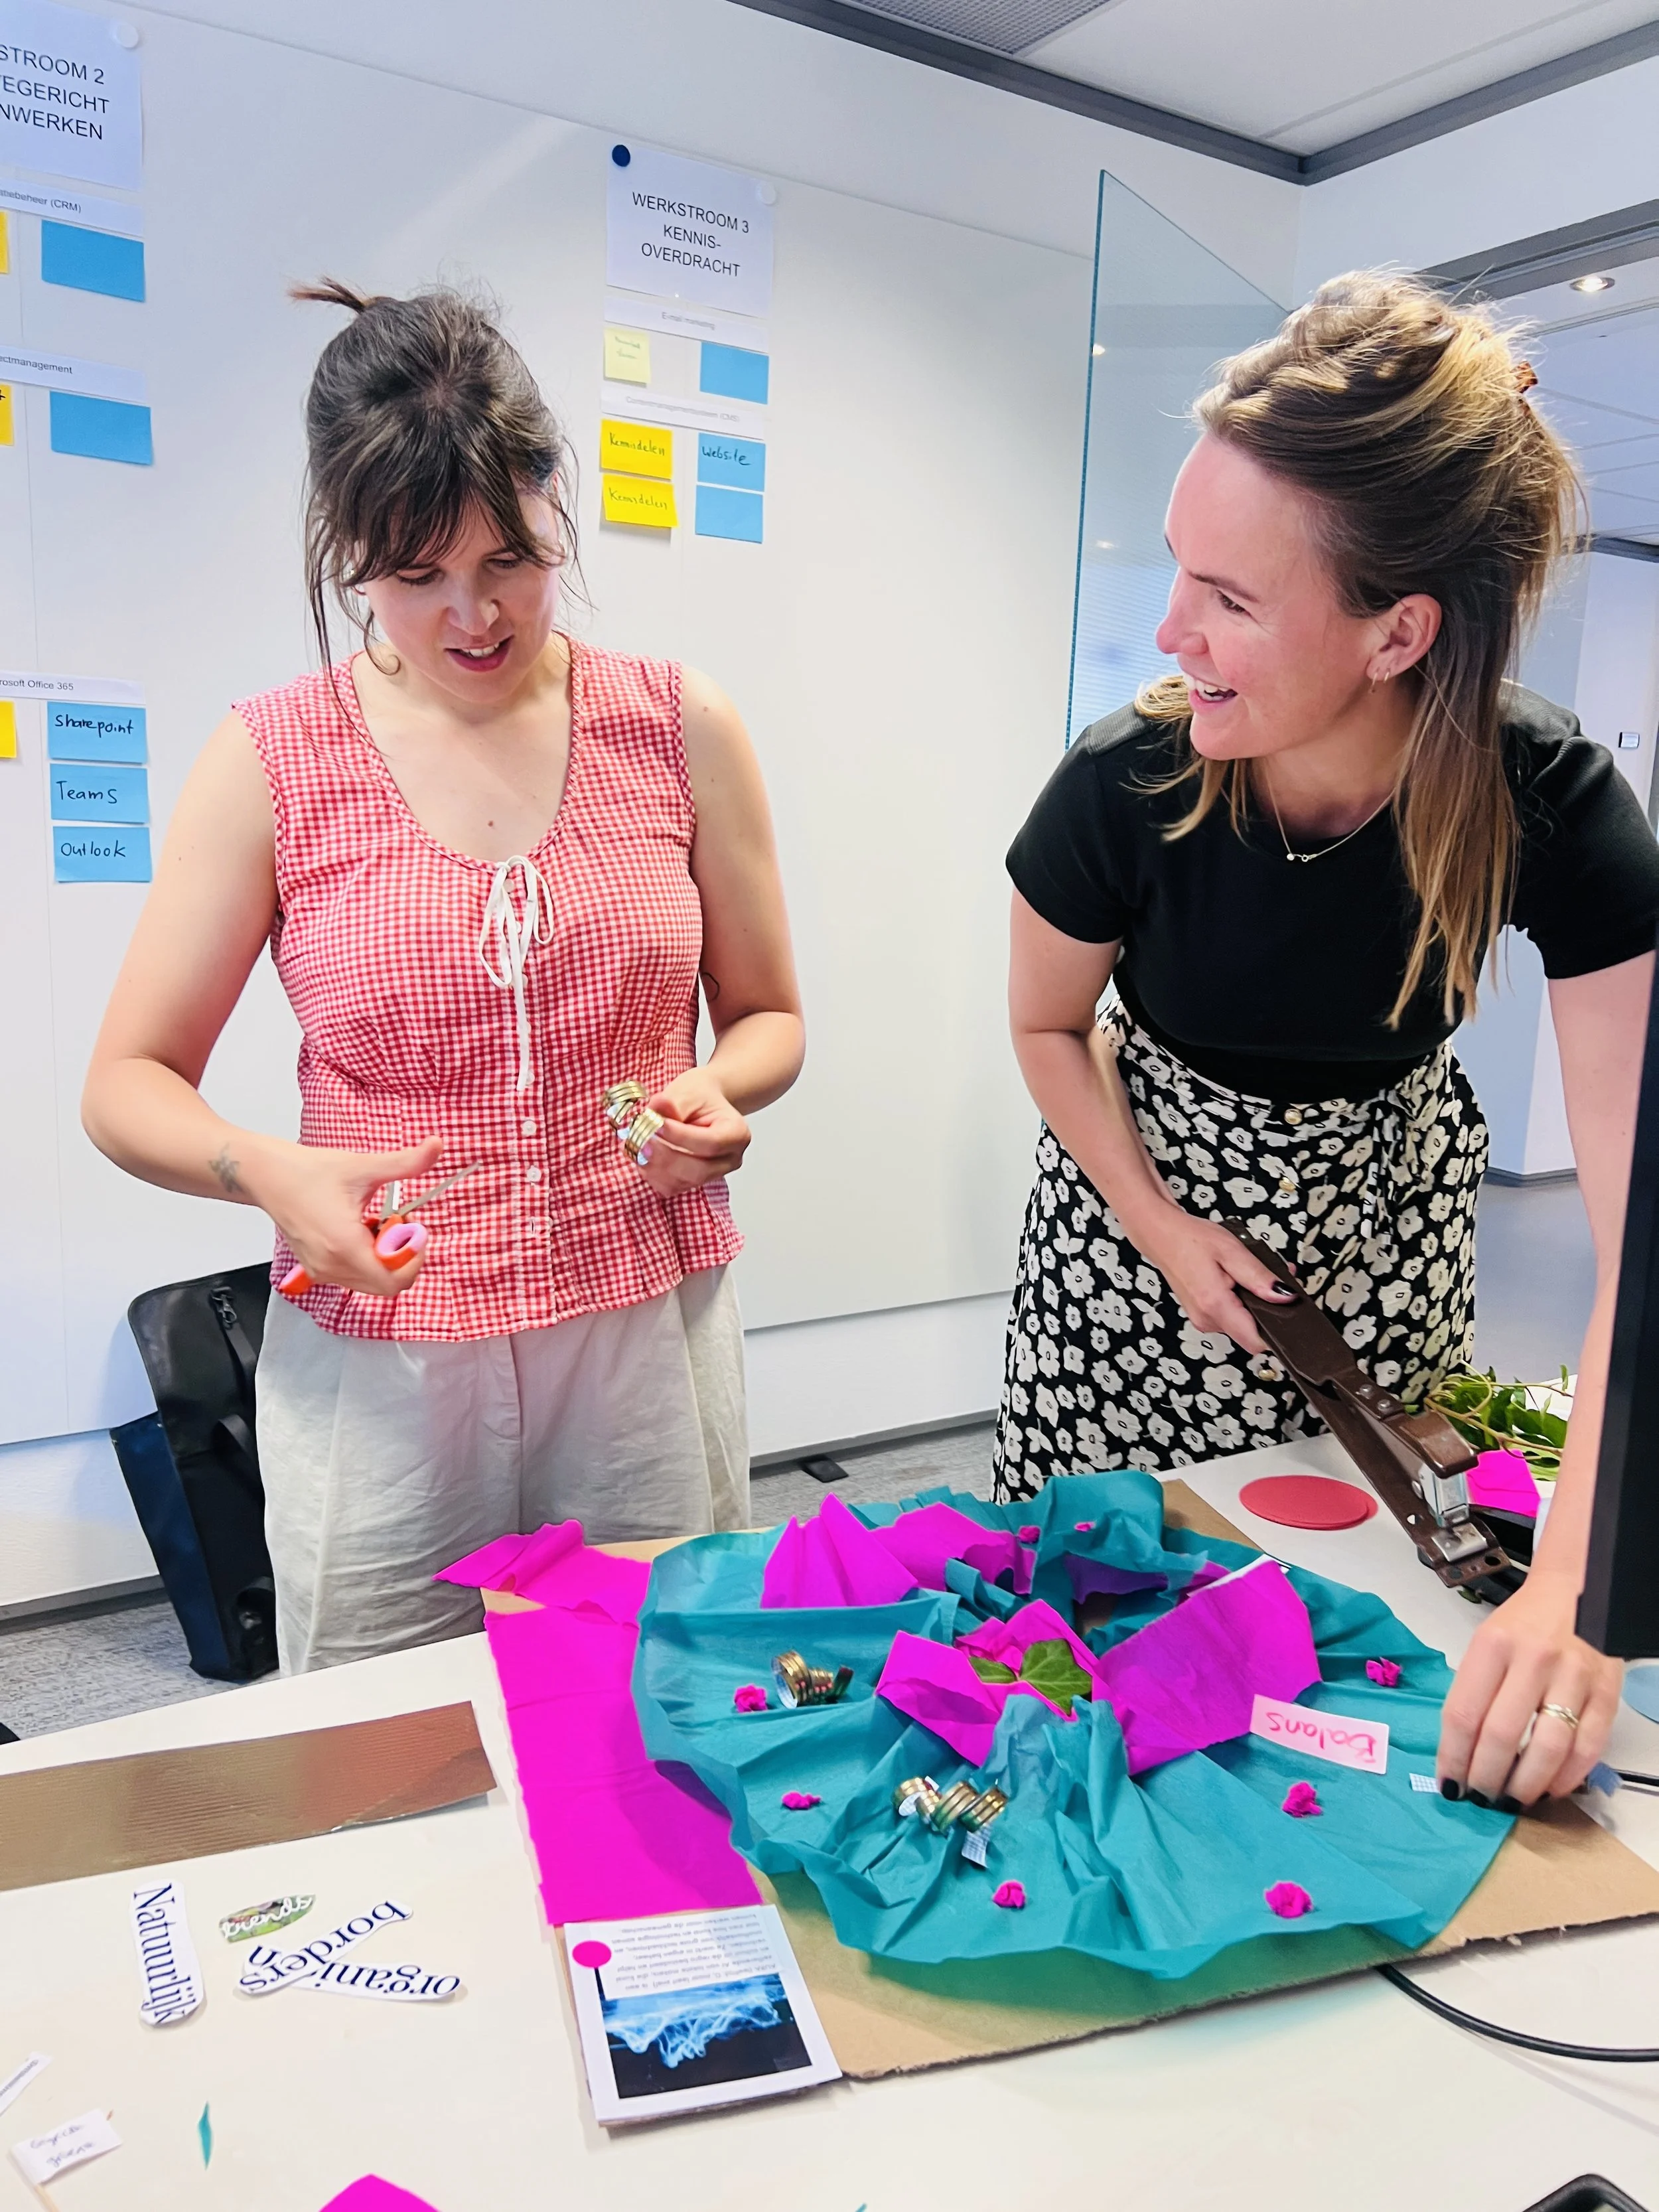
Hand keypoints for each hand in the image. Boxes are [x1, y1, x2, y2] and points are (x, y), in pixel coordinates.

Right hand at [250, 1133, 443, 1296]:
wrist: (267, 1176)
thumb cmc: (308, 1172)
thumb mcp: (363, 1166)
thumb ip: (405, 1163)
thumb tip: (437, 1146)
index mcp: (344, 1246)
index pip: (394, 1281)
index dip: (414, 1259)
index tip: (413, 1228)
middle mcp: (331, 1266)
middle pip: (386, 1285)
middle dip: (402, 1257)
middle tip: (398, 1223)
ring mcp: (321, 1271)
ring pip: (370, 1282)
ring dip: (384, 1257)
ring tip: (378, 1222)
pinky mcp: (315, 1268)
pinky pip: (353, 1276)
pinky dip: (366, 1258)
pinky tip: (361, 1228)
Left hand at [633, 1069, 749, 1198]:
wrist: (700, 1105)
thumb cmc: (698, 1098)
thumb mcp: (688, 1091)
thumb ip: (673, 1102)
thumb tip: (658, 1106)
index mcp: (737, 1133)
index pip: (711, 1144)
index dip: (681, 1137)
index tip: (657, 1124)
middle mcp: (730, 1159)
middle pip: (698, 1170)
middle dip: (665, 1157)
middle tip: (641, 1139)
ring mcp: (712, 1175)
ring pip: (682, 1182)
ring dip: (655, 1167)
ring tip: (638, 1145)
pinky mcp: (693, 1183)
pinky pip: (671, 1187)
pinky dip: (653, 1174)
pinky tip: (642, 1156)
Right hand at [1128, 1203, 1295, 1354]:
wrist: (1161, 1235)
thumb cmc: (1190, 1239)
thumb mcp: (1232, 1251)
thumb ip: (1260, 1277)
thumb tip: (1285, 1297)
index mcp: (1215, 1306)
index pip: (1256, 1342)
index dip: (1276, 1331)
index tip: (1287, 1313)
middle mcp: (1207, 1320)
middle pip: (1251, 1332)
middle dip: (1267, 1309)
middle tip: (1270, 1279)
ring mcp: (1203, 1320)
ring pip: (1242, 1324)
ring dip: (1252, 1303)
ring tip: (1247, 1274)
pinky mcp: (1202, 1315)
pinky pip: (1230, 1317)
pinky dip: (1239, 1302)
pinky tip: (1236, 1280)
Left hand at [1437, 1568, 1622, 1805]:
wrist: (1577, 1590)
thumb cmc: (1524, 1623)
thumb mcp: (1486, 1643)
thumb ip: (1474, 1692)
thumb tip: (1460, 1753)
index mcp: (1493, 1645)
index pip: (1463, 1713)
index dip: (1452, 1757)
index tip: (1448, 1784)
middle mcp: (1533, 1660)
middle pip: (1501, 1735)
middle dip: (1485, 1778)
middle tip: (1478, 1798)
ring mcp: (1574, 1677)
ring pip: (1547, 1748)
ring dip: (1525, 1785)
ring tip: (1510, 1801)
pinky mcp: (1606, 1693)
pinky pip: (1587, 1747)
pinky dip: (1567, 1777)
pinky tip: (1549, 1789)